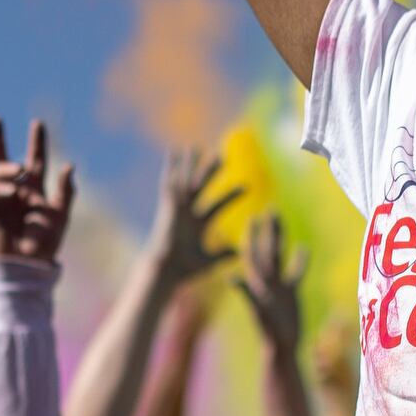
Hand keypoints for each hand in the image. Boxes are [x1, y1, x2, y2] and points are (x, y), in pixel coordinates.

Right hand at [0, 118, 76, 263]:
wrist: (26, 265)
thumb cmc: (45, 244)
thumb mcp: (60, 215)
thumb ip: (66, 191)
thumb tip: (69, 165)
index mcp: (33, 190)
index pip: (35, 160)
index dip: (37, 142)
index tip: (38, 123)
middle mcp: (14, 190)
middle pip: (2, 159)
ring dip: (7, 168)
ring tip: (18, 170)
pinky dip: (0, 187)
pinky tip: (11, 191)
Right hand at [145, 148, 240, 287]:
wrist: (167, 269)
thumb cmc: (186, 269)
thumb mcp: (210, 261)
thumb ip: (224, 255)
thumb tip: (242, 253)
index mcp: (199, 224)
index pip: (219, 205)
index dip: (232, 196)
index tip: (248, 187)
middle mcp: (189, 213)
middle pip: (202, 187)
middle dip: (212, 172)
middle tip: (223, 156)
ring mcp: (178, 208)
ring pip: (187, 181)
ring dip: (191, 164)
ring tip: (196, 146)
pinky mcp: (168, 205)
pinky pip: (170, 182)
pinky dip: (171, 166)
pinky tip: (173, 151)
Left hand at [239, 209, 305, 358]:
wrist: (282, 345)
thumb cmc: (269, 329)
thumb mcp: (258, 309)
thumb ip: (247, 293)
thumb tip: (231, 278)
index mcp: (257, 281)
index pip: (253, 252)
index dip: (253, 234)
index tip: (252, 216)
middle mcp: (266, 280)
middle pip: (267, 248)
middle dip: (268, 229)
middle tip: (270, 208)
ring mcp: (278, 285)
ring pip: (280, 256)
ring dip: (281, 238)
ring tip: (282, 220)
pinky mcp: (290, 292)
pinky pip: (295, 272)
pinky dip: (300, 261)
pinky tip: (304, 248)